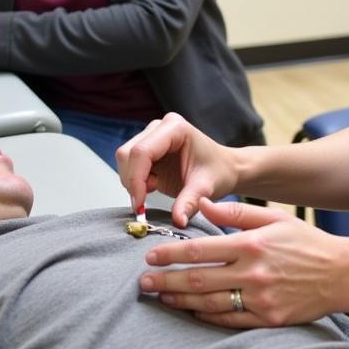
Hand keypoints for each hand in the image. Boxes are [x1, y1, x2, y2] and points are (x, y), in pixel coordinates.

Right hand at [116, 113, 239, 223]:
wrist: (224, 169)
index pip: (142, 151)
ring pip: (124, 159)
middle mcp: (160, 127)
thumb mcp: (206, 188)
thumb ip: (189, 202)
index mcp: (175, 128)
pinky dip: (135, 181)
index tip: (139, 203)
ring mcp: (151, 136)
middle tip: (144, 201)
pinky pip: (129, 165)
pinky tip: (154, 184)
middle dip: (132, 181)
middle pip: (128, 153)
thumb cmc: (218, 172)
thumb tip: (178, 221)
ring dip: (133, 181)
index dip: (136, 178)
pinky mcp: (147, 149)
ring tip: (155, 188)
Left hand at [140, 199, 348, 325]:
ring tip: (161, 296)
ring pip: (209, 302)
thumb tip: (203, 208)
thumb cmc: (308, 243)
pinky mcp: (267, 319)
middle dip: (166, 280)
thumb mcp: (273, 219)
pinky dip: (205, 316)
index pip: (200, 250)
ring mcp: (259, 298)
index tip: (150, 255)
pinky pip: (228, 321)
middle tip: (143, 282)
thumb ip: (236, 215)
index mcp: (251, 245)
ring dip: (180, 300)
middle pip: (198, 278)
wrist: (342, 273)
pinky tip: (190, 310)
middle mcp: (252, 272)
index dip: (171, 253)